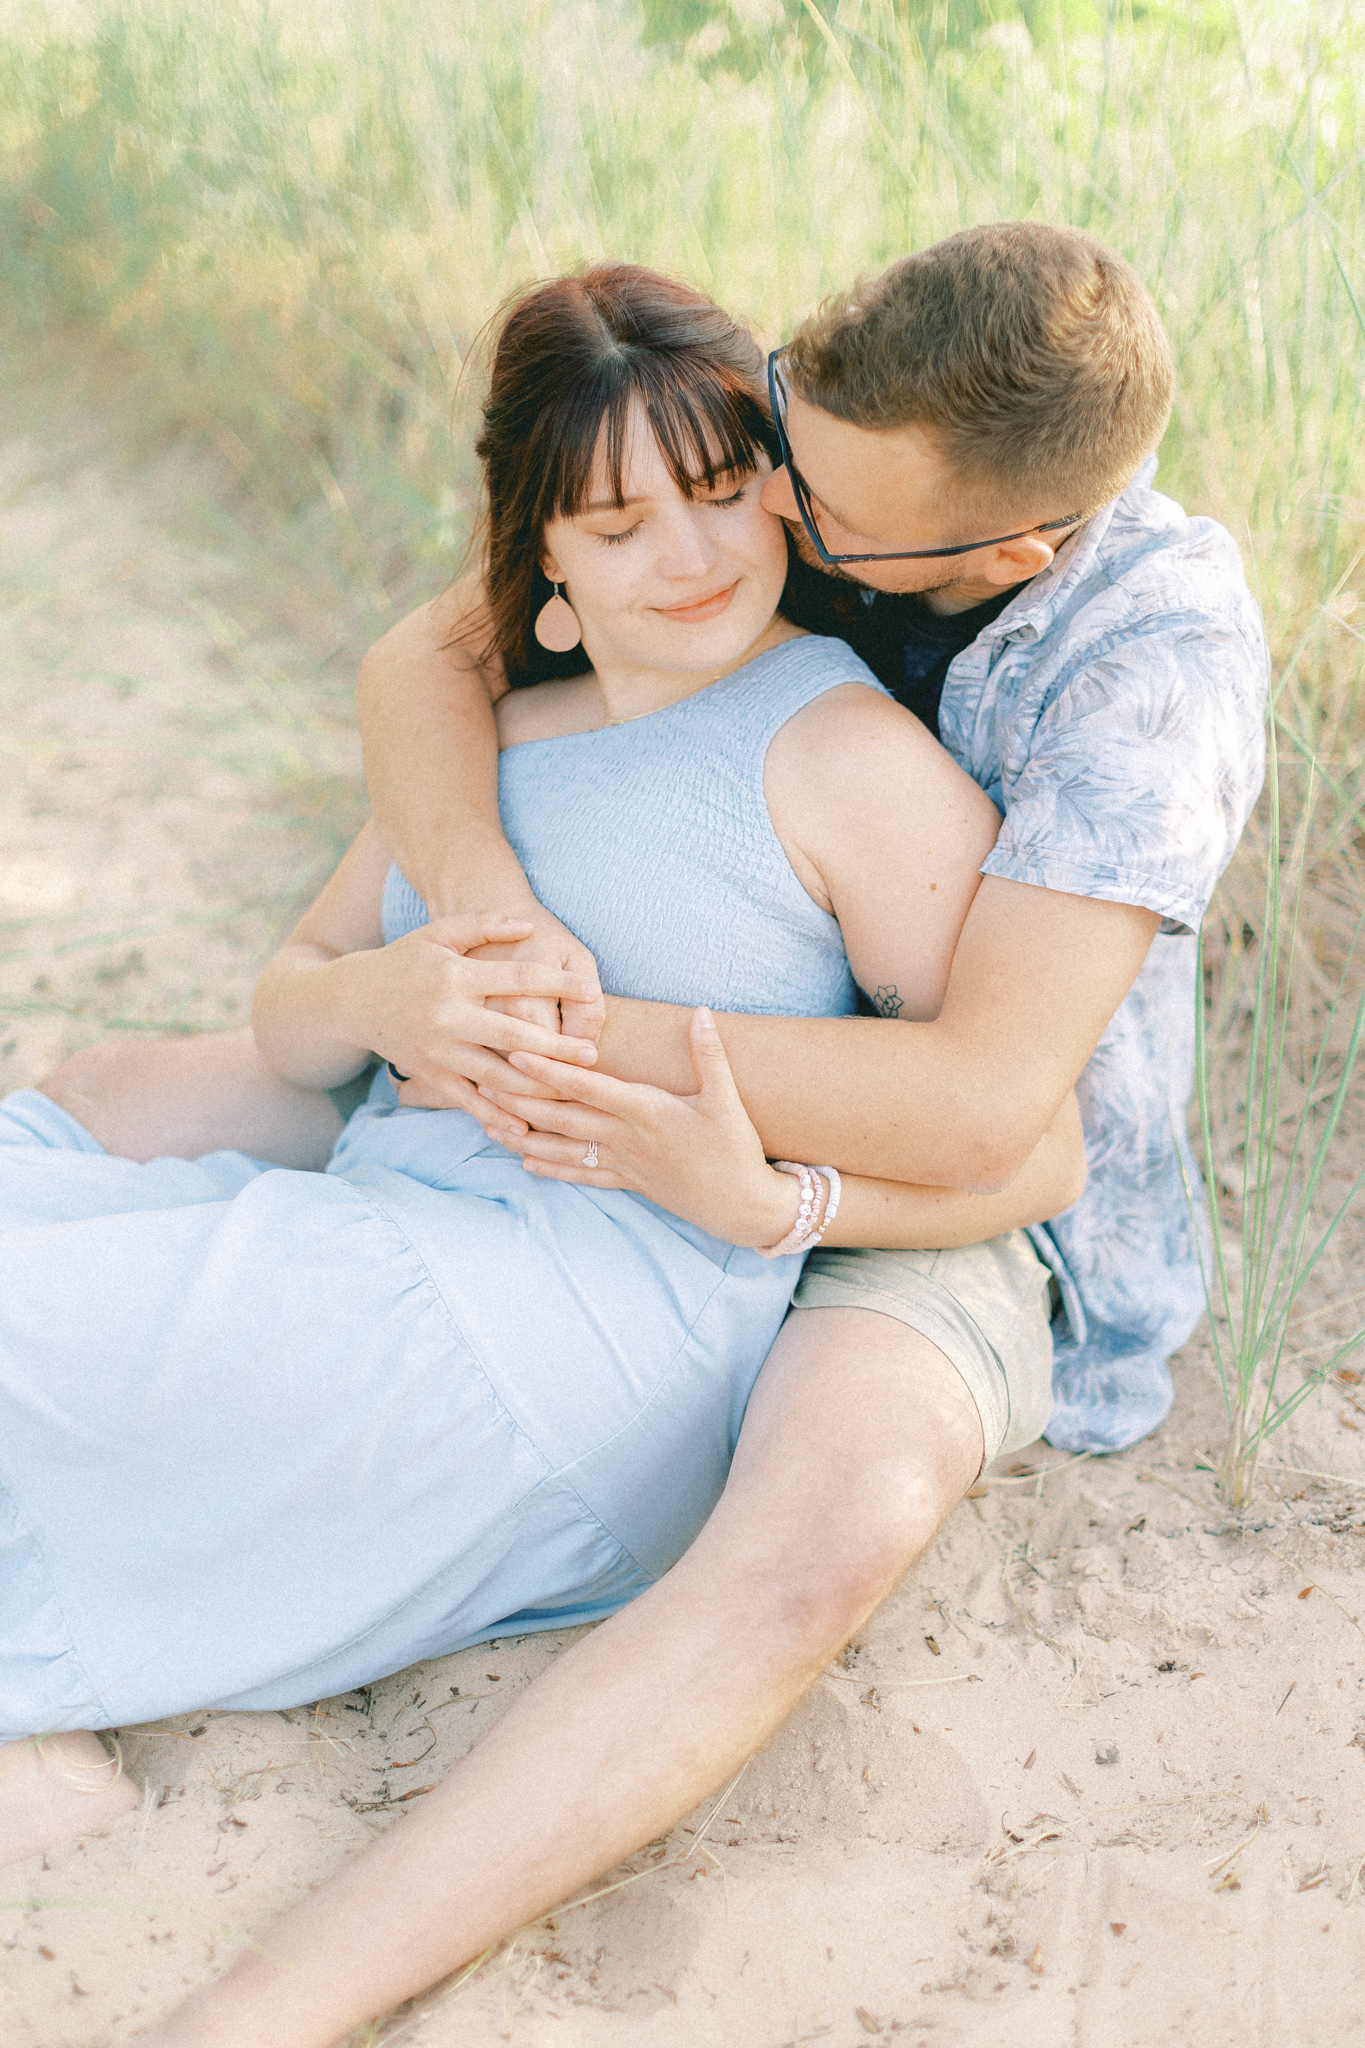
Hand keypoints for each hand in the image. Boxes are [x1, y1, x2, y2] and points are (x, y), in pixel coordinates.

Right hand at [344, 915, 600, 1127]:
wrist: (351, 1000)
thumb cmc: (404, 961)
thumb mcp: (439, 933)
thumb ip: (484, 926)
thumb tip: (529, 927)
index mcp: (455, 976)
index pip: (516, 980)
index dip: (557, 985)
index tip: (593, 991)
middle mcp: (447, 1016)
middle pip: (512, 1036)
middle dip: (556, 1047)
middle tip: (592, 1054)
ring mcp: (438, 1050)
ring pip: (495, 1076)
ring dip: (535, 1087)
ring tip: (571, 1089)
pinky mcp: (431, 1075)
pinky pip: (468, 1100)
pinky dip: (496, 1116)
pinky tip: (526, 1126)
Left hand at [480, 1008, 802, 1248]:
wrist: (742, 1206)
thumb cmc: (736, 1149)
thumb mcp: (727, 1098)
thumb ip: (709, 1053)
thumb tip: (701, 1010)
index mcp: (645, 1110)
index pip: (587, 1086)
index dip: (549, 1070)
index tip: (516, 1054)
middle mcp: (626, 1137)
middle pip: (562, 1116)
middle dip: (521, 1100)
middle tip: (482, 1082)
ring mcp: (624, 1162)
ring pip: (564, 1148)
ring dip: (525, 1136)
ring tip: (490, 1123)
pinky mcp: (628, 1182)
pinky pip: (582, 1175)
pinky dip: (553, 1169)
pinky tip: (525, 1162)